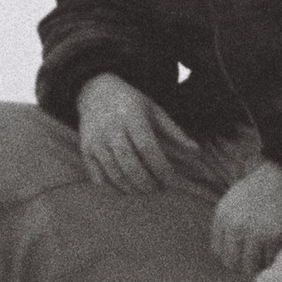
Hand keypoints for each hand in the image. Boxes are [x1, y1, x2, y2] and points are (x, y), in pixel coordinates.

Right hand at [77, 72, 202, 191]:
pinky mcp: (85, 150)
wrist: (95, 92)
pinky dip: (112, 187)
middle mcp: (111, 129)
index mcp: (132, 117)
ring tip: (143, 189)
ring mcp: (96, 141)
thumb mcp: (154, 110)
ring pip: (114, 173)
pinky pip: (98, 176)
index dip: (161, 167)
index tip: (171, 180)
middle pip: (130, 164)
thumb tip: (196, 151)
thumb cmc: (131, 103)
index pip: (148, 148)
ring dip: (131, 187)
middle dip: (146, 182)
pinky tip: (124, 187)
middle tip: (157, 189)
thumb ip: (174, 131)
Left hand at [209, 161, 281, 281]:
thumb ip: (229, 220)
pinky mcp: (273, 237)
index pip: (218, 250)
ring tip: (266, 258)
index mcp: (223, 215)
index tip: (241, 254)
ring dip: (258, 265)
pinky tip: (277, 249)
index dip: (230, 254)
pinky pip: (269, 260)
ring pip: (249, 266)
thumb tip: (229, 247)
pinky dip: (273, 258)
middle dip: (242, 264)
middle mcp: (234, 225)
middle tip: (254, 261)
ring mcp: (253, 233)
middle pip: (230, 262)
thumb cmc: (264, 185)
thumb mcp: (235, 197)